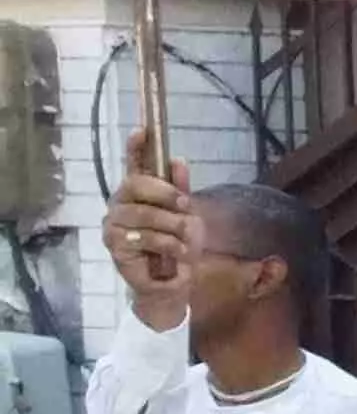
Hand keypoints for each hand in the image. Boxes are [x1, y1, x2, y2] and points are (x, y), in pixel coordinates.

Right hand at [103, 126, 189, 331]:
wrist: (170, 283)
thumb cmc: (177, 248)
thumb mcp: (187, 217)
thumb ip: (181, 191)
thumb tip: (178, 160)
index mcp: (138, 194)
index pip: (134, 166)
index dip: (136, 148)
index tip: (142, 130)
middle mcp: (120, 204)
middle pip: (135, 184)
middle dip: (165, 193)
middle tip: (185, 206)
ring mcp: (113, 223)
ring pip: (145, 214)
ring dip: (173, 228)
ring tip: (186, 242)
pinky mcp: (114, 244)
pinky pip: (144, 237)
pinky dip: (169, 245)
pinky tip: (176, 255)